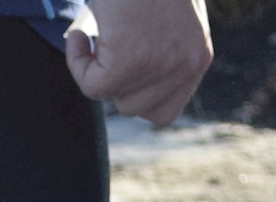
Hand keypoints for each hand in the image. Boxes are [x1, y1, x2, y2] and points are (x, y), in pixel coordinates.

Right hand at [66, 0, 212, 122]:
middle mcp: (187, 65)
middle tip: (107, 43)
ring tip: (97, 32)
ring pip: (112, 96)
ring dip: (95, 68)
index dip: (136, 94)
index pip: (165, 110)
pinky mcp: (131, 61)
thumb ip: (159, 48)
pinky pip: (92, 85)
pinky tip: (82, 33)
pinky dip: (77, 60)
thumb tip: (126, 75)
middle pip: (136, 107)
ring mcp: (161, 65)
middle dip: (114, 80)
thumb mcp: (165, 17)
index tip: (121, 66)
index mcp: (198, 56)